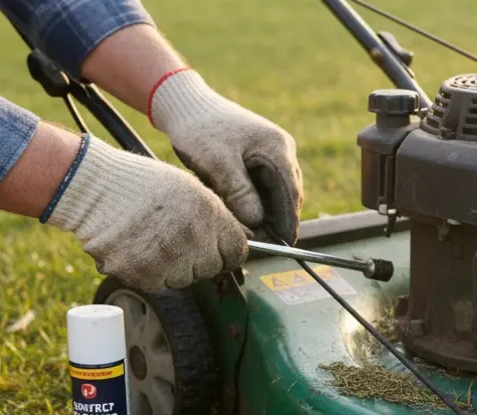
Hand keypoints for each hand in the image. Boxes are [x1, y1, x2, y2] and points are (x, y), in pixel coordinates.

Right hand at [45, 136, 247, 290]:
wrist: (93, 188)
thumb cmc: (142, 185)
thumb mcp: (190, 189)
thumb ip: (218, 217)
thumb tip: (244, 240)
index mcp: (208, 215)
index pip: (237, 253)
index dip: (226, 249)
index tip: (213, 244)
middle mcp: (191, 240)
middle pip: (211, 269)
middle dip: (199, 258)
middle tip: (176, 237)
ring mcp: (166, 260)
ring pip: (184, 280)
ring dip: (174, 268)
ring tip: (153, 240)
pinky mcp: (141, 276)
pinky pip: (158, 284)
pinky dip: (150, 272)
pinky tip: (138, 248)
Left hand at [150, 70, 302, 244]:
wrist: (185, 105)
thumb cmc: (199, 129)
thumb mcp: (217, 163)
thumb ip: (239, 192)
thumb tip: (258, 222)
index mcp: (277, 148)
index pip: (290, 194)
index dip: (288, 223)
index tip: (282, 246)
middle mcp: (281, 150)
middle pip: (287, 196)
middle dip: (275, 221)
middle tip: (259, 244)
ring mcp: (272, 153)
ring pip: (275, 194)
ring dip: (264, 214)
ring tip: (248, 233)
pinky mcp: (259, 158)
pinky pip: (263, 187)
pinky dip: (255, 203)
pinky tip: (240, 215)